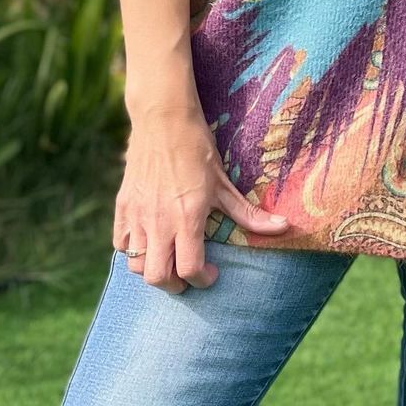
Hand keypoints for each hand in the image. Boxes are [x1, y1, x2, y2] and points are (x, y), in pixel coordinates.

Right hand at [113, 102, 287, 292]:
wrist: (164, 120)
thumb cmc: (198, 149)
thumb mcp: (225, 183)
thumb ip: (249, 213)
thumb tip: (284, 227)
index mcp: (187, 218)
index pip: (189, 269)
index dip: (203, 280)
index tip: (212, 273)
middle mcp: (159, 222)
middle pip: (158, 277)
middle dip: (176, 285)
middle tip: (189, 274)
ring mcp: (137, 215)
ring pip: (136, 265)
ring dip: (154, 268)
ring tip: (170, 258)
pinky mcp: (122, 206)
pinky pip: (121, 243)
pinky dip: (134, 250)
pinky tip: (151, 240)